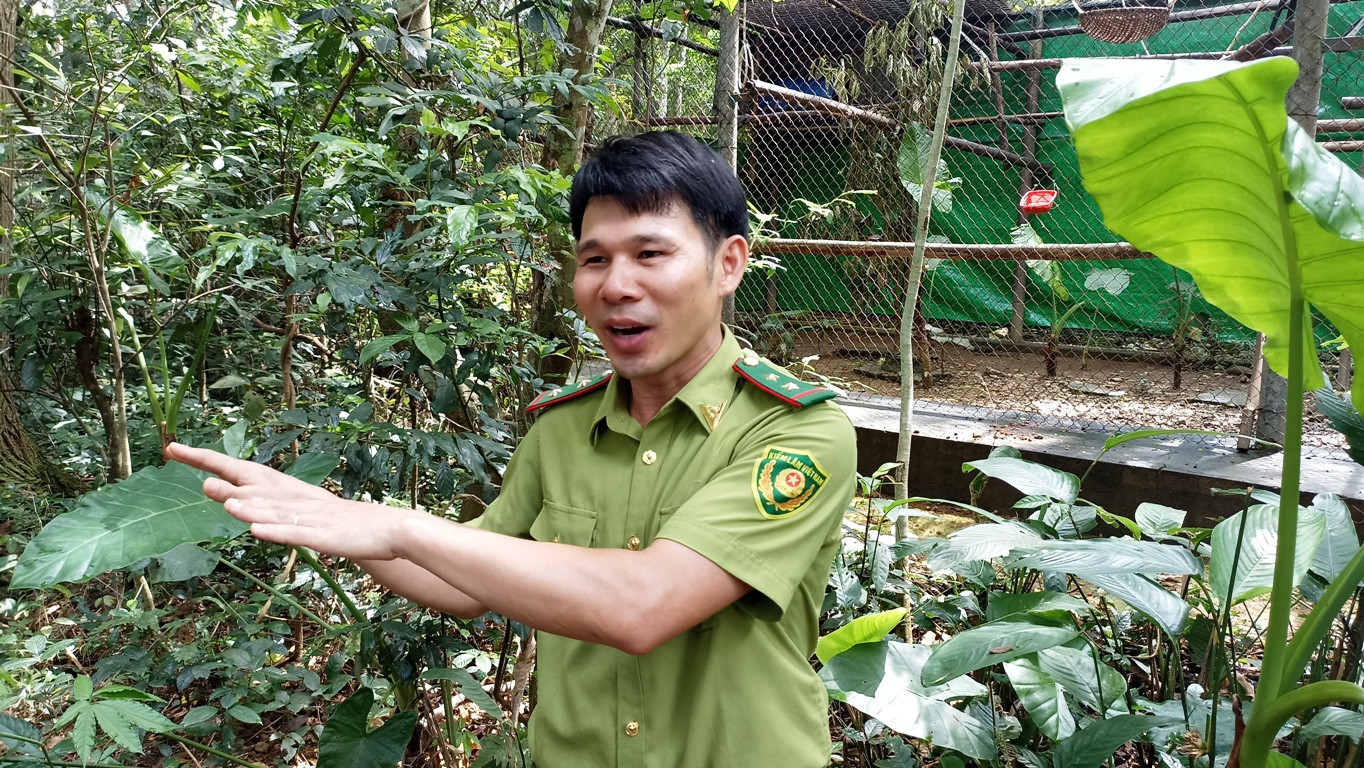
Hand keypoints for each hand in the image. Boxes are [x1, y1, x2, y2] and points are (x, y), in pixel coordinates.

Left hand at [164, 442, 411, 560]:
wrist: (392, 530)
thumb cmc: (349, 526)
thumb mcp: (307, 518)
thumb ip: (275, 512)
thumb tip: (243, 506)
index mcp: (290, 492)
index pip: (244, 471)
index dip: (209, 460)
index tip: (175, 448)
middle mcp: (295, 499)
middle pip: (252, 482)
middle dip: (218, 470)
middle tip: (181, 455)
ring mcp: (310, 518)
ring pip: (271, 508)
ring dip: (243, 501)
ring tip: (213, 493)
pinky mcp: (324, 537)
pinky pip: (296, 534)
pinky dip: (276, 531)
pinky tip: (256, 529)